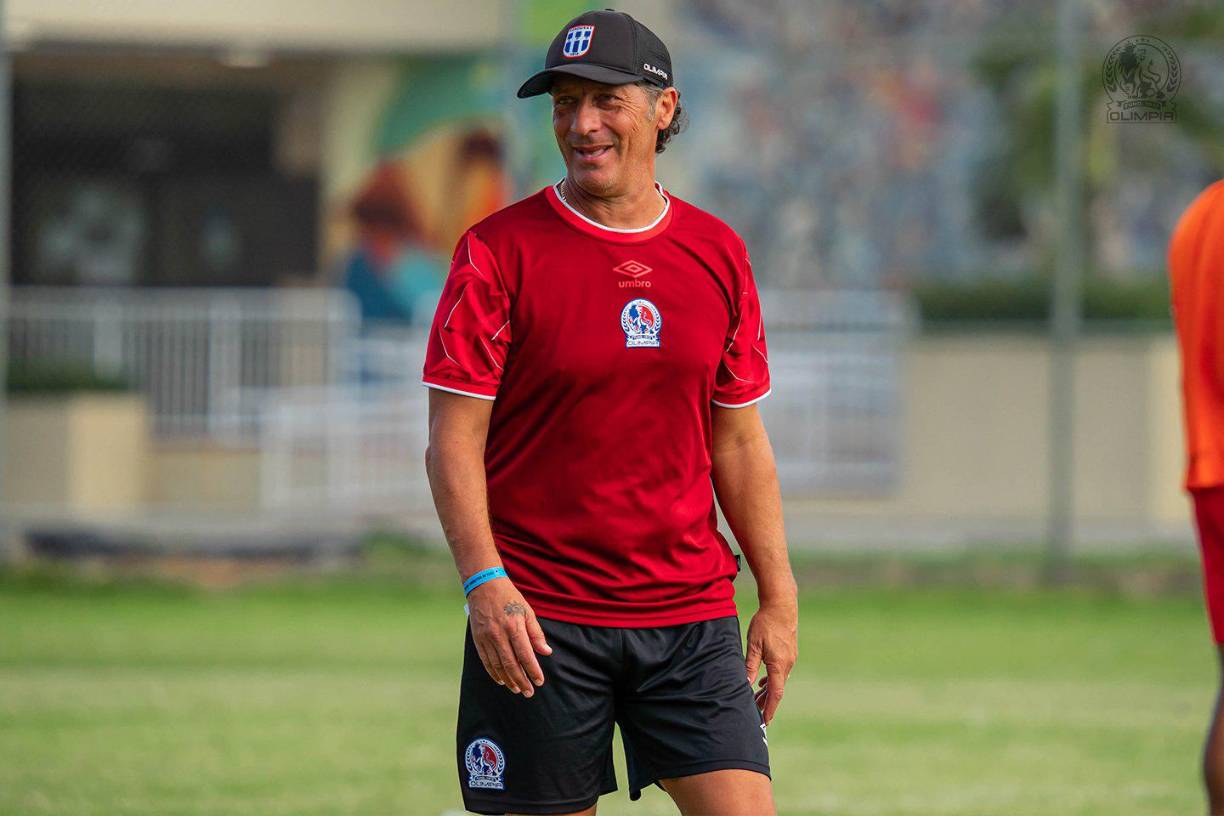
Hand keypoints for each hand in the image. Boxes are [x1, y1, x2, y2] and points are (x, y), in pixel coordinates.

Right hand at [467, 577, 551, 696]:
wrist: (484, 585)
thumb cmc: (510, 598)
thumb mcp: (527, 611)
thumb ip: (536, 633)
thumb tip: (546, 652)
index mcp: (514, 627)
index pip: (525, 655)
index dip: (533, 671)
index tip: (539, 681)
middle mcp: (499, 634)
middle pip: (511, 665)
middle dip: (521, 681)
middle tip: (529, 692)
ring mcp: (486, 638)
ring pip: (497, 666)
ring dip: (508, 680)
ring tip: (517, 689)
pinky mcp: (478, 639)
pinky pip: (486, 661)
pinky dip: (494, 673)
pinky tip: (501, 680)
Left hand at [745, 601, 797, 724]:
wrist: (781, 605)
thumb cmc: (766, 623)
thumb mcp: (754, 645)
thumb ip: (750, 666)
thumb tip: (745, 684)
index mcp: (779, 665)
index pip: (776, 693)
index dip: (769, 708)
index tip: (764, 721)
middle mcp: (788, 664)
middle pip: (777, 689)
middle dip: (766, 702)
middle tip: (755, 714)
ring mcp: (790, 658)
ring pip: (779, 680)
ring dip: (768, 690)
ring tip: (756, 699)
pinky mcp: (789, 652)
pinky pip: (781, 671)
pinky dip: (772, 679)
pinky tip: (762, 681)